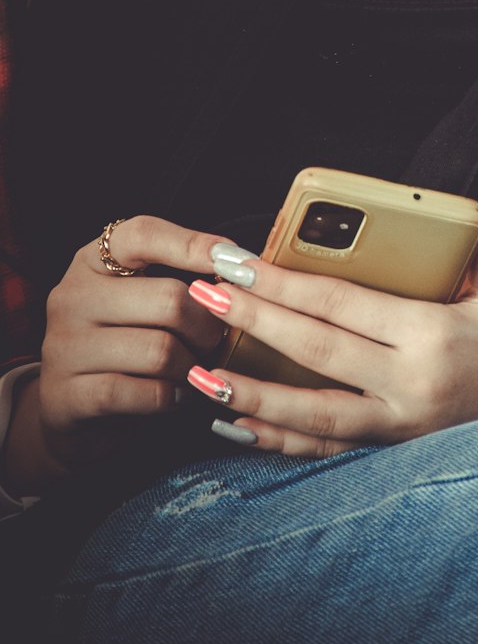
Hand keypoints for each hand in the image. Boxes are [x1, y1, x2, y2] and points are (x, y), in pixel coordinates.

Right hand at [4, 216, 231, 496]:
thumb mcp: (140, 297)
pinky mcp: (69, 396)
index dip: (194, 244)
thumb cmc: (126, 341)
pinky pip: (144, 393)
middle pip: (168, 298)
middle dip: (208, 323)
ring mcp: (65, 347)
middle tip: (218, 337)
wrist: (74, 408)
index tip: (237, 261)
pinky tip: (178, 393)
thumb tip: (245, 265)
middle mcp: (72, 296)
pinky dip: (174, 396)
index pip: (143, 235)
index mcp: (92, 261)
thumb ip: (179, 276)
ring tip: (198, 367)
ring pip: (161, 350)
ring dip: (193, 364)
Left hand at [186, 186, 477, 456]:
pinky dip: (277, 440)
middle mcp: (409, 387)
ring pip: (310, 415)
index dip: (284, 285)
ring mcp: (398, 426)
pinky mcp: (392, 450)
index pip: (342, 305)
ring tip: (198, 375)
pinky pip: (324, 449)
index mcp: (432, 337)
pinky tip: (234, 426)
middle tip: (201, 295)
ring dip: (250, 395)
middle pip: (314, 353)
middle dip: (252, 323)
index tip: (238, 264)